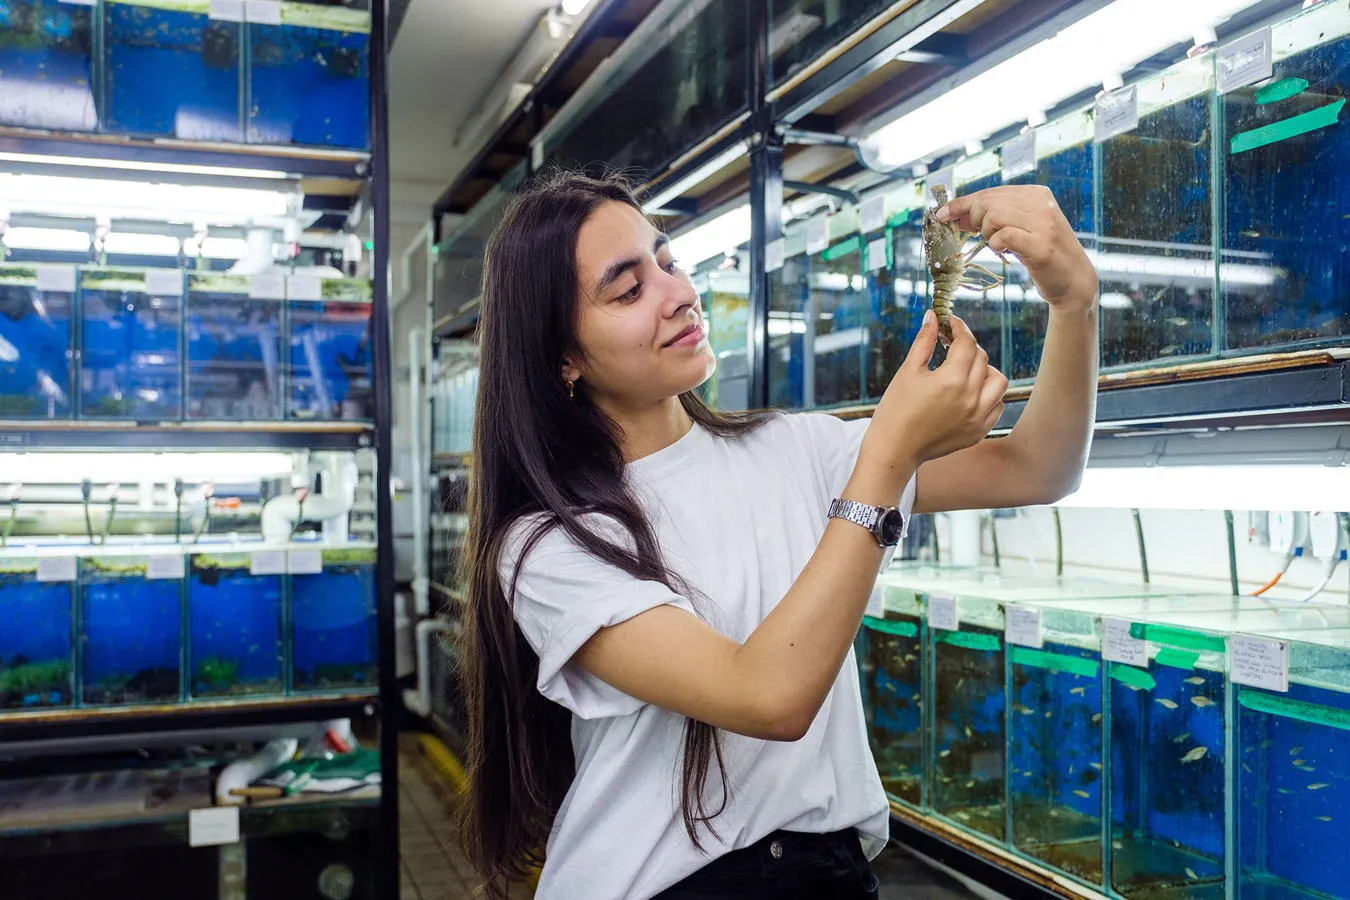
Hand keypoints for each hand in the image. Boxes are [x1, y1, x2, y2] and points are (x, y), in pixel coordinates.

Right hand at [863, 311, 1007, 471]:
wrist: (894, 450)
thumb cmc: (895, 410)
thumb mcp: (908, 371)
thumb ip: (924, 341)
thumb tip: (933, 316)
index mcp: (951, 380)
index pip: (967, 343)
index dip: (959, 328)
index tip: (949, 323)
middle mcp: (970, 398)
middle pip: (982, 358)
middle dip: (967, 346)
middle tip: (950, 343)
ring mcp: (978, 417)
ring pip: (998, 381)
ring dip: (985, 370)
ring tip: (965, 370)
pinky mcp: (978, 431)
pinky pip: (997, 405)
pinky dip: (989, 395)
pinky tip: (970, 393)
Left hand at [936, 185, 1097, 311]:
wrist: (1074, 280)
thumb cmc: (1041, 254)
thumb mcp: (1019, 228)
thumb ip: (993, 218)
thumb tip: (956, 215)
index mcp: (1037, 194)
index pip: (991, 192)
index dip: (963, 203)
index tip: (943, 214)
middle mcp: (1042, 203)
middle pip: (989, 202)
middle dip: (974, 219)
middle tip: (979, 235)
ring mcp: (1044, 223)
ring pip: (994, 216)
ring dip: (987, 233)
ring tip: (997, 244)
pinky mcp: (1041, 245)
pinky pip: (1004, 236)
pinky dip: (996, 244)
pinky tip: (1004, 251)